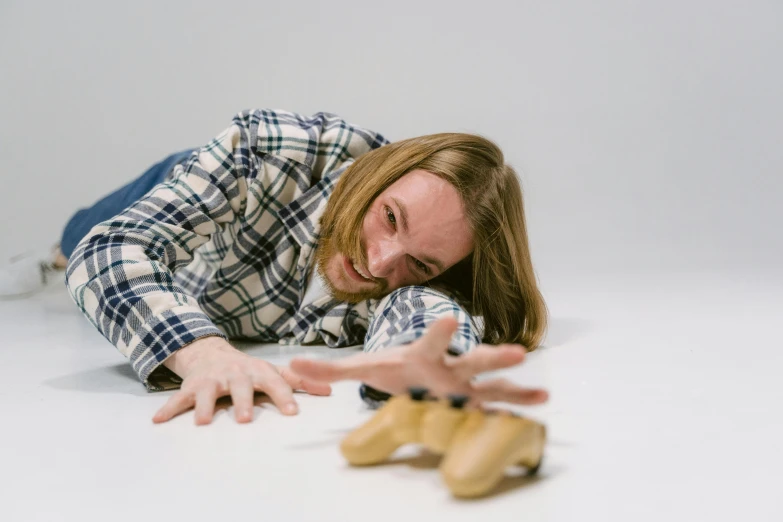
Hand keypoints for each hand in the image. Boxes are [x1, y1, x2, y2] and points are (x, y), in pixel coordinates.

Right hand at [152, 336, 331, 424]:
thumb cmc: (248, 369)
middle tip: (244, 419)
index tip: (292, 413)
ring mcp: (212, 380)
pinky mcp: (192, 387)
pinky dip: (169, 408)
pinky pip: (179, 398)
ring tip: (204, 422)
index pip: (274, 383)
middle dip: (242, 402)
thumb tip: (330, 390)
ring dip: (205, 406)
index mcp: (257, 372)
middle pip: (240, 387)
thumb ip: (299, 382)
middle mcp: (235, 374)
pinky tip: (158, 420)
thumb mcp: (273, 371)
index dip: (283, 397)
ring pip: (208, 392)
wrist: (211, 353)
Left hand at [290, 317, 548, 405]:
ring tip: (542, 392)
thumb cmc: (392, 369)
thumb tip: (292, 366)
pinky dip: (517, 408)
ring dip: (514, 387)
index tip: (453, 317)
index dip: (439, 332)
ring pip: (491, 383)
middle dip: (492, 356)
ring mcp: (464, 385)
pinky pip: (497, 406)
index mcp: (422, 356)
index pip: (430, 341)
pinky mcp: (471, 404)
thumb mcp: (363, 369)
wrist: (415, 371)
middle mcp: (448, 367)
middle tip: (517, 352)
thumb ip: (331, 370)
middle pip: (471, 360)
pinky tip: (541, 408)